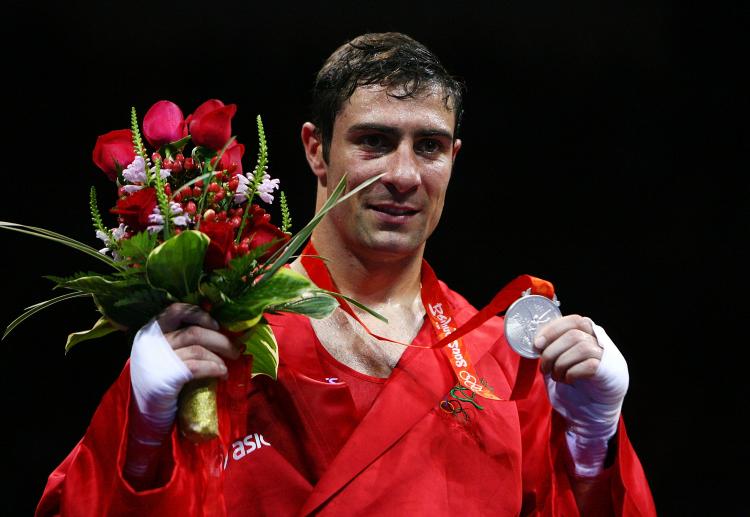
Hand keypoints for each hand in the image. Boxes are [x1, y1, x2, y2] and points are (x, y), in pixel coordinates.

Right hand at [125, 304, 240, 484]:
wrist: (141, 416)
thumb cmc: (157, 384)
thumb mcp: (162, 356)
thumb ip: (178, 342)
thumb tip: (216, 330)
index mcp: (149, 332)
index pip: (175, 310)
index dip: (199, 314)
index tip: (216, 324)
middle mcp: (151, 341)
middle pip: (194, 330)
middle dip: (220, 339)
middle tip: (235, 348)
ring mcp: (157, 358)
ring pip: (198, 347)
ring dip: (220, 355)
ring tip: (228, 364)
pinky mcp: (167, 376)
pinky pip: (198, 366)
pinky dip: (215, 367)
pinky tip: (222, 374)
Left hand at [534, 314, 602, 384]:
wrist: (593, 398)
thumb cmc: (573, 373)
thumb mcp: (561, 356)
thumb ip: (553, 345)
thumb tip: (537, 343)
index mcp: (586, 330)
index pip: (573, 320)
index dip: (553, 330)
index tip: (537, 344)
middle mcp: (598, 338)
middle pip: (573, 335)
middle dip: (552, 352)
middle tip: (544, 368)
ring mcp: (604, 353)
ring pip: (582, 348)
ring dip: (561, 364)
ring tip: (555, 376)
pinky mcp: (607, 369)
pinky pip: (589, 365)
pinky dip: (572, 373)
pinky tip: (567, 379)